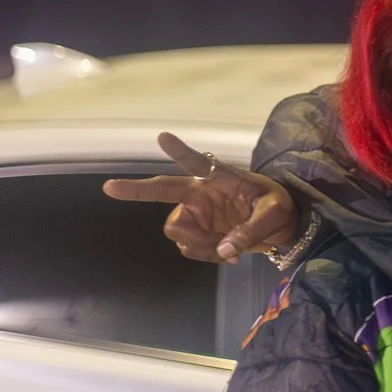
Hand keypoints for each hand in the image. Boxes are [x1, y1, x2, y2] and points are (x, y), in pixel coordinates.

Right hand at [102, 133, 297, 262]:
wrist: (280, 225)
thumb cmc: (278, 207)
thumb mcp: (274, 214)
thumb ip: (251, 230)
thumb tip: (224, 249)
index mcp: (222, 177)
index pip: (198, 162)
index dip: (180, 150)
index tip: (162, 136)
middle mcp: (201, 192)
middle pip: (162, 191)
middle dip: (136, 189)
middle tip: (111, 187)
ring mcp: (196, 213)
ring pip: (177, 231)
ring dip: (200, 244)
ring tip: (230, 248)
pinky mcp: (197, 232)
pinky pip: (188, 248)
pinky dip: (206, 254)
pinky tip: (228, 254)